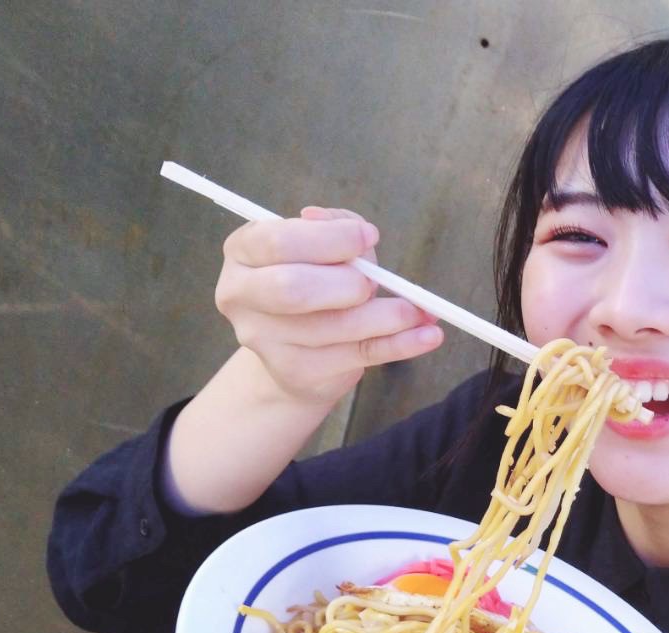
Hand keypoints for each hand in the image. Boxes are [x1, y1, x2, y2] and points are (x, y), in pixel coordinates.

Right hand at [214, 207, 443, 407]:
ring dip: (386, 316)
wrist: (295, 352)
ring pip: (334, 327)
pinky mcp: (297, 372)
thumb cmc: (314, 280)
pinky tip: (427, 336)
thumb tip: (345, 224)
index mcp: (243, 251)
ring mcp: (265, 340)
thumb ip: (336, 226)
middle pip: (292, 289)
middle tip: (374, 282)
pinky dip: (400, 344)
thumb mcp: (323, 245)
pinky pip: (358, 355)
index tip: (368, 237)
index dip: (329, 239)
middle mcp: (241, 296)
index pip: (277, 241)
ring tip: (419, 310)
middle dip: (346, 282)